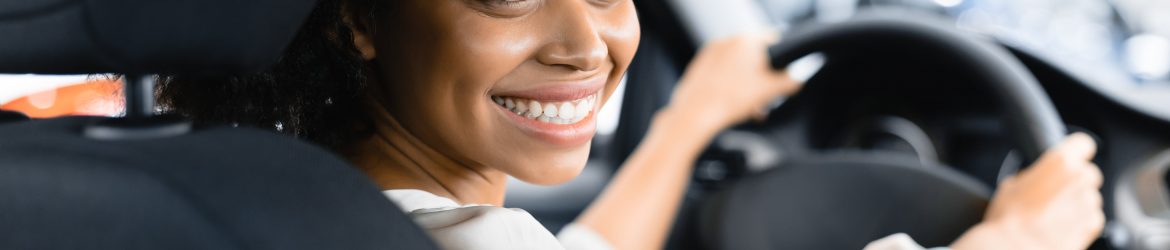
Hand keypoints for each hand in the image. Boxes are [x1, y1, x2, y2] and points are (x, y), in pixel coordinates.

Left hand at [662, 32, 802, 136]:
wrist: (695, 115)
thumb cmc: (730, 100)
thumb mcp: (771, 91)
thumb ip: (790, 82)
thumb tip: (796, 80)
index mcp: (746, 41)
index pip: (774, 41)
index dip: (784, 59)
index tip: (784, 75)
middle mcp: (727, 42)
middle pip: (755, 57)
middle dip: (764, 80)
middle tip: (766, 98)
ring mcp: (710, 54)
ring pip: (738, 67)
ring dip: (748, 86)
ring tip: (751, 108)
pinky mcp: (698, 67)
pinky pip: (721, 74)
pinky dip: (730, 87)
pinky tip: (734, 106)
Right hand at [953, 133, 1104, 249]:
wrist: (1017, 249)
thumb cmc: (1010, 220)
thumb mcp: (1010, 185)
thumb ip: (1033, 174)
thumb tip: (1037, 177)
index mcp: (1060, 163)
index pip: (1083, 143)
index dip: (1076, 151)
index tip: (1070, 157)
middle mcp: (1080, 180)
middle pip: (1089, 172)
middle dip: (1076, 180)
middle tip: (1055, 192)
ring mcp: (1089, 204)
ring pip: (1090, 196)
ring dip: (1078, 202)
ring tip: (1055, 214)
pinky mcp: (1094, 225)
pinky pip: (1093, 217)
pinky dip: (1081, 221)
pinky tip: (1061, 226)